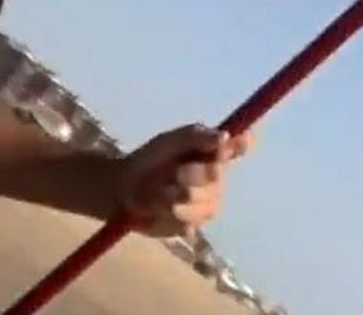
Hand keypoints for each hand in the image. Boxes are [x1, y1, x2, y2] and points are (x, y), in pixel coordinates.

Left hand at [115, 124, 253, 238]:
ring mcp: (206, 206)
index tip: (223, 148)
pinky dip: (165, 212)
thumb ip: (196, 136)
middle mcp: (216, 181)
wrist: (123, 188)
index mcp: (213, 155)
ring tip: (158, 191)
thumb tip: (224, 136)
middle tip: (174, 172)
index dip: (239, 147)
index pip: (237, 148)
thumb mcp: (168, 142)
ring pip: (199, 201)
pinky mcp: (191, 226)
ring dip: (173, 194)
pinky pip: (186, 220)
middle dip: (190, 173)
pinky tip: (156, 208)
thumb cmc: (150, 160)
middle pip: (214, 175)